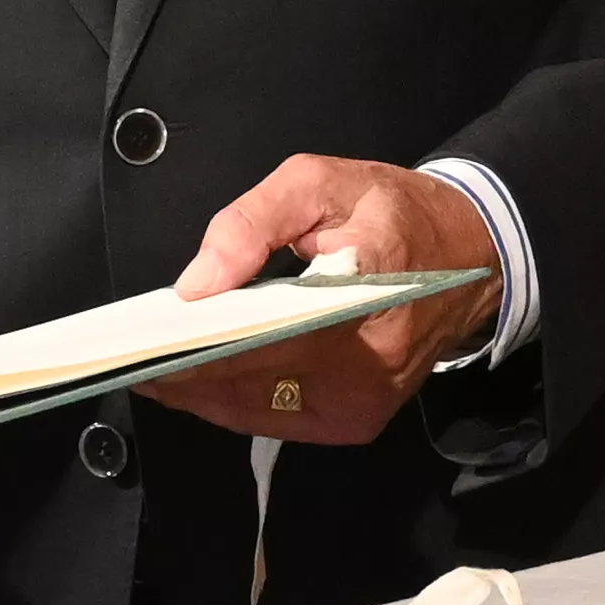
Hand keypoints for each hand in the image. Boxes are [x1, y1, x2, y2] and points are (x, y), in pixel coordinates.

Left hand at [136, 156, 502, 448]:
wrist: (470, 255)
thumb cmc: (388, 211)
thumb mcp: (319, 182)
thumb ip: (252, 223)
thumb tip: (197, 284)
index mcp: (369, 287)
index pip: (269, 333)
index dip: (201, 346)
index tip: (144, 344)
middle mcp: (371, 361)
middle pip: (256, 379)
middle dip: (187, 371)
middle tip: (134, 355)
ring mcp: (367, 402)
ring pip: (259, 408)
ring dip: (204, 389)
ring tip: (159, 362)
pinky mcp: (360, 422)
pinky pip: (278, 419)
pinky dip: (236, 399)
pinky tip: (204, 377)